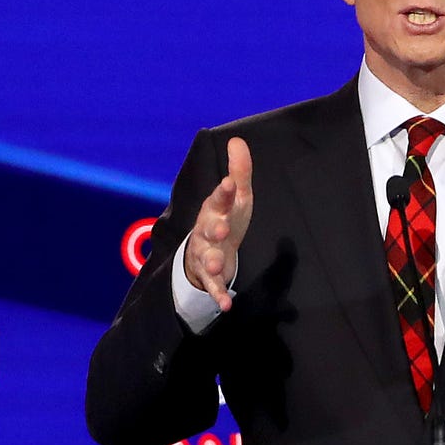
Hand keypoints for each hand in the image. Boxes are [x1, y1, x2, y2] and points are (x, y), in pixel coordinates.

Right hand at [184, 137, 252, 311]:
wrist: (208, 251)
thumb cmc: (225, 218)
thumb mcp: (235, 197)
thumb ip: (239, 171)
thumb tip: (237, 140)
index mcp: (215, 210)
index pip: (219, 198)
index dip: (225, 191)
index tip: (231, 183)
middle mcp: (207, 231)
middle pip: (208, 228)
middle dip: (214, 227)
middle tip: (222, 227)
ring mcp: (206, 254)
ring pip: (207, 257)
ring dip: (213, 261)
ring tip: (219, 264)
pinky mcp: (210, 276)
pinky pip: (212, 286)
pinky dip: (218, 295)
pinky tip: (226, 304)